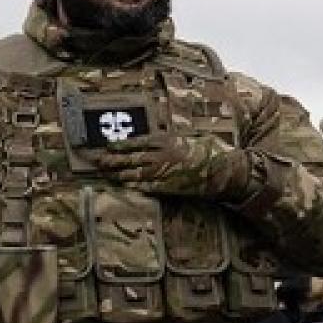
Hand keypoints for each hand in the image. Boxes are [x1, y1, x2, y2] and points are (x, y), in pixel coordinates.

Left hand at [90, 133, 253, 200]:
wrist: (225, 170)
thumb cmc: (210, 151)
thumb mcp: (190, 137)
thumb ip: (171, 138)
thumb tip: (156, 135)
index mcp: (168, 141)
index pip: (138, 142)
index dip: (121, 145)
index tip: (107, 145)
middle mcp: (163, 156)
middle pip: (132, 157)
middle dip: (113, 159)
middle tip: (97, 161)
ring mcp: (166, 172)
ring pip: (137, 172)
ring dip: (120, 173)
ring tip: (106, 173)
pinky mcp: (171, 188)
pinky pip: (149, 187)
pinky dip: (136, 185)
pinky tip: (124, 185)